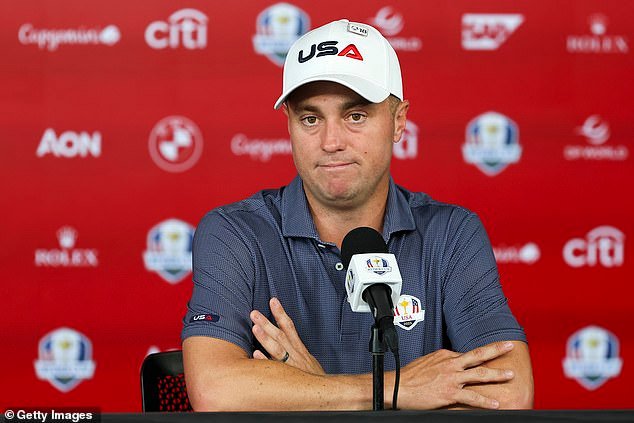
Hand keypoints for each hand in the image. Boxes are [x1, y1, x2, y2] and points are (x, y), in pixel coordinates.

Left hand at [250, 297, 324, 374]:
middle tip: (254, 313)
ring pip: (278, 349)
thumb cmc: (314, 378)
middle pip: (280, 335)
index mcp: (299, 348)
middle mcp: (295, 354)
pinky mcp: (288, 378)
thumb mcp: (308, 359)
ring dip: (265, 337)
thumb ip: (295, 348)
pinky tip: (255, 354)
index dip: (280, 313)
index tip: (273, 301)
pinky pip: (274, 369)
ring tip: (255, 327)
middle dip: (267, 322)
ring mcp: (291, 365)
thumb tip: (285, 338)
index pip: (289, 326)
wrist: (325, 394)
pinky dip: (265, 361)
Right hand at [398, 341, 515, 408]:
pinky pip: (472, 397)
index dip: (477, 358)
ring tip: (510, 374)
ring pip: (479, 374)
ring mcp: (452, 378)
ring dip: (496, 374)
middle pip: (477, 354)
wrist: (398, 387)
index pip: (466, 355)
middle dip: (495, 349)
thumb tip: (448, 366)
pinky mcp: (450, 393)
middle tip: (509, 346)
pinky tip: (496, 404)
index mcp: (444, 355)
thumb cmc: (409, 376)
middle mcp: (450, 363)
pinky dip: (485, 401)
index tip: (487, 356)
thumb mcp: (426, 362)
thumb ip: (440, 363)